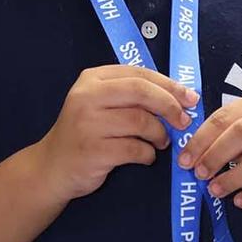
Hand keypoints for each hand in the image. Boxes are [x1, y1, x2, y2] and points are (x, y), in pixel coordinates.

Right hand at [37, 65, 199, 202]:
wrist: (52, 167)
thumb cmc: (85, 133)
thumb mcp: (100, 104)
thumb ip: (130, 95)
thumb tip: (179, 97)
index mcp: (92, 79)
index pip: (139, 73)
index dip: (169, 85)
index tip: (190, 98)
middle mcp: (87, 97)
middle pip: (142, 92)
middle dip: (170, 106)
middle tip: (184, 121)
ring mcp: (88, 124)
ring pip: (141, 122)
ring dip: (159, 134)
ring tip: (160, 142)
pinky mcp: (93, 150)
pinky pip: (135, 149)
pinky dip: (148, 154)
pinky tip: (145, 156)